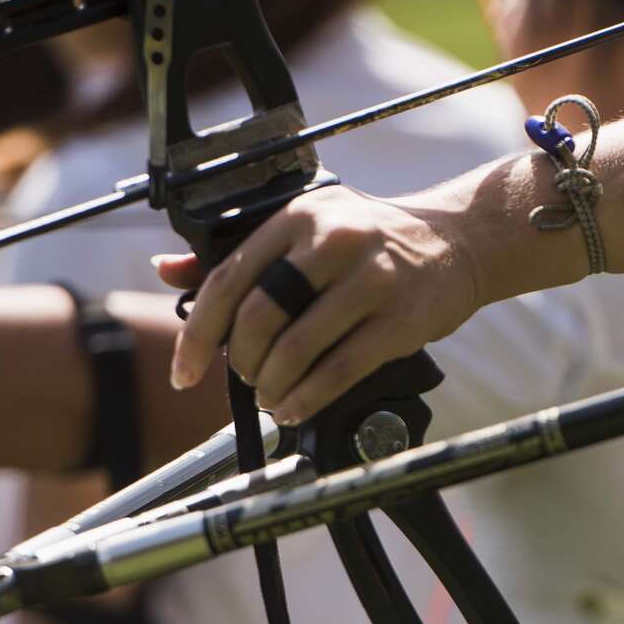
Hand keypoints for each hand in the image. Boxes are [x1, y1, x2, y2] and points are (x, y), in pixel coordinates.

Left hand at [160, 185, 482, 424]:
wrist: (457, 241)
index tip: (184, 371)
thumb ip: (240, 253)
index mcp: (299, 216)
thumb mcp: (307, 228)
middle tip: (245, 377)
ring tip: (270, 396)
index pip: (228, 279)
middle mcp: (333, 240)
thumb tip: (166, 269)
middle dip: (241, 362)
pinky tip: (294, 407)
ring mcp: (371, 280)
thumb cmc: (372, 240)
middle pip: (259, 317)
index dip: (197, 335)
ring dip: (272, 386)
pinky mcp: (401, 319)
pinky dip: (307, 398)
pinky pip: (339, 370)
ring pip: (296, 349)